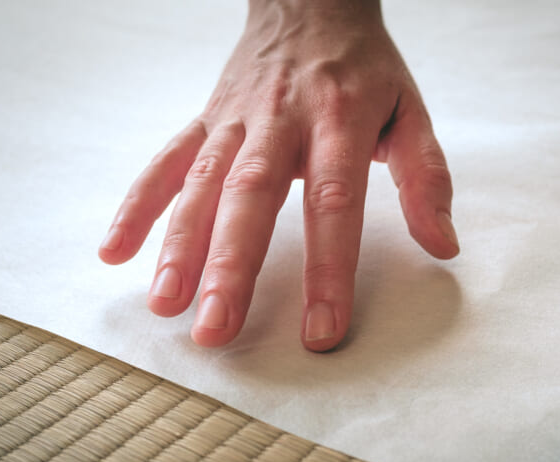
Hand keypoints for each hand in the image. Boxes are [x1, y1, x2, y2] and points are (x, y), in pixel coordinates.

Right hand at [99, 0, 456, 350]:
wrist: (309, 1)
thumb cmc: (364, 69)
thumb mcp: (411, 112)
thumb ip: (427, 178)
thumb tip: (443, 246)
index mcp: (338, 121)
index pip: (333, 204)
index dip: (326, 269)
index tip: (320, 330)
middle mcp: (279, 121)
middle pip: (251, 199)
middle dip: (231, 267)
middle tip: (216, 329)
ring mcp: (234, 121)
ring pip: (201, 185)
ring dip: (179, 246)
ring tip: (165, 306)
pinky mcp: (204, 120)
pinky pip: (165, 162)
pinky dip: (138, 205)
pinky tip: (115, 252)